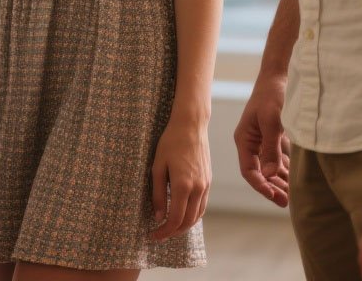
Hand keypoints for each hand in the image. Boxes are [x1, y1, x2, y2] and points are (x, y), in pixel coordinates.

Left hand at [150, 116, 209, 240]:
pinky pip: (202, 205)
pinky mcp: (208, 181)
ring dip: (184, 226)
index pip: (174, 219)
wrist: (191, 125)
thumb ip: (157, 194)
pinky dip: (193, 215)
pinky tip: (183, 214)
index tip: (152, 235)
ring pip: (197, 215)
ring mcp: (205, 185)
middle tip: (159, 234)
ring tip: (170, 228)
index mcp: (183, 185)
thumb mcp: (157, 166)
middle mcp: (197, 188)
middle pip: (187, 221)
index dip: (163, 231)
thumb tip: (158, 216)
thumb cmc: (170, 142)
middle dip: (173, 232)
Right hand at [233, 78, 289, 206]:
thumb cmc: (272, 95)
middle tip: (287, 202)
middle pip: (260, 173)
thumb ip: (271, 148)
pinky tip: (296, 180)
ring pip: (270, 169)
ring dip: (280, 182)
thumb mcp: (272, 121)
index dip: (260, 186)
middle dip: (272, 188)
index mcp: (244, 139)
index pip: (249, 170)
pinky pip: (279, 160)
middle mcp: (252, 143)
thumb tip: (269, 175)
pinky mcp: (275, 138)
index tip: (274, 196)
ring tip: (293, 196)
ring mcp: (263, 141)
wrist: (280, 76)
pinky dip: (286, 171)